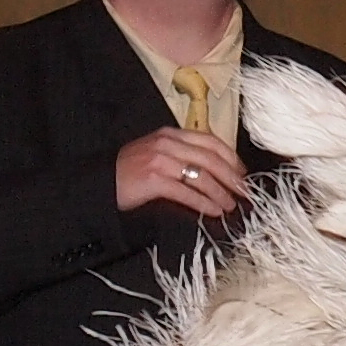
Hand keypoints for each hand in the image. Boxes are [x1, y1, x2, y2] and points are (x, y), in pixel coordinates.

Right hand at [117, 128, 248, 216]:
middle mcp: (167, 143)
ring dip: (221, 193)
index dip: (231, 157)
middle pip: (211, 158)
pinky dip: (204, 203)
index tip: (242, 173)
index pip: (210, 140)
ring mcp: (160, 160)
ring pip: (202, 175)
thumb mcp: (158, 154)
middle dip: (231, 177)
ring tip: (230, 206)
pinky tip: (214, 211)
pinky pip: (187, 192)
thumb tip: (216, 171)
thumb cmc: (131, 172)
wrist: (101, 183)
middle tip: (244, 193)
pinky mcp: (154, 179)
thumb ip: (183, 155)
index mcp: (171, 134)